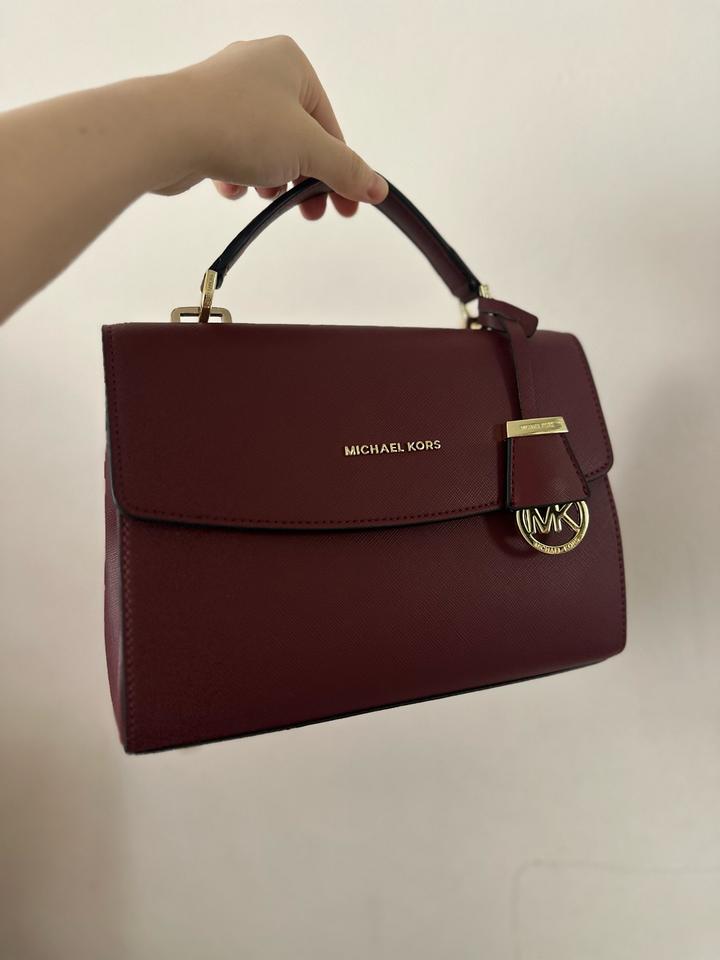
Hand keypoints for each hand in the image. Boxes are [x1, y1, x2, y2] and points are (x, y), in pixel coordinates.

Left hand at [154, 36, 387, 219]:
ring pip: (265, 146)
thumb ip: (347, 171)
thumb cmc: (238, 124)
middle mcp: (257, 68)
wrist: (165, 131)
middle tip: (312, 213)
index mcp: (290, 61)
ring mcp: (225, 92)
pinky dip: (238, 174)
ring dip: (270, 178)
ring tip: (263, 194)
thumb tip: (378, 189)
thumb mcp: (309, 151)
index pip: (329, 125)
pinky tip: (232, 185)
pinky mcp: (200, 117)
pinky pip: (233, 151)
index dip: (340, 170)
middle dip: (304, 179)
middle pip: (298, 137)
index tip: (347, 205)